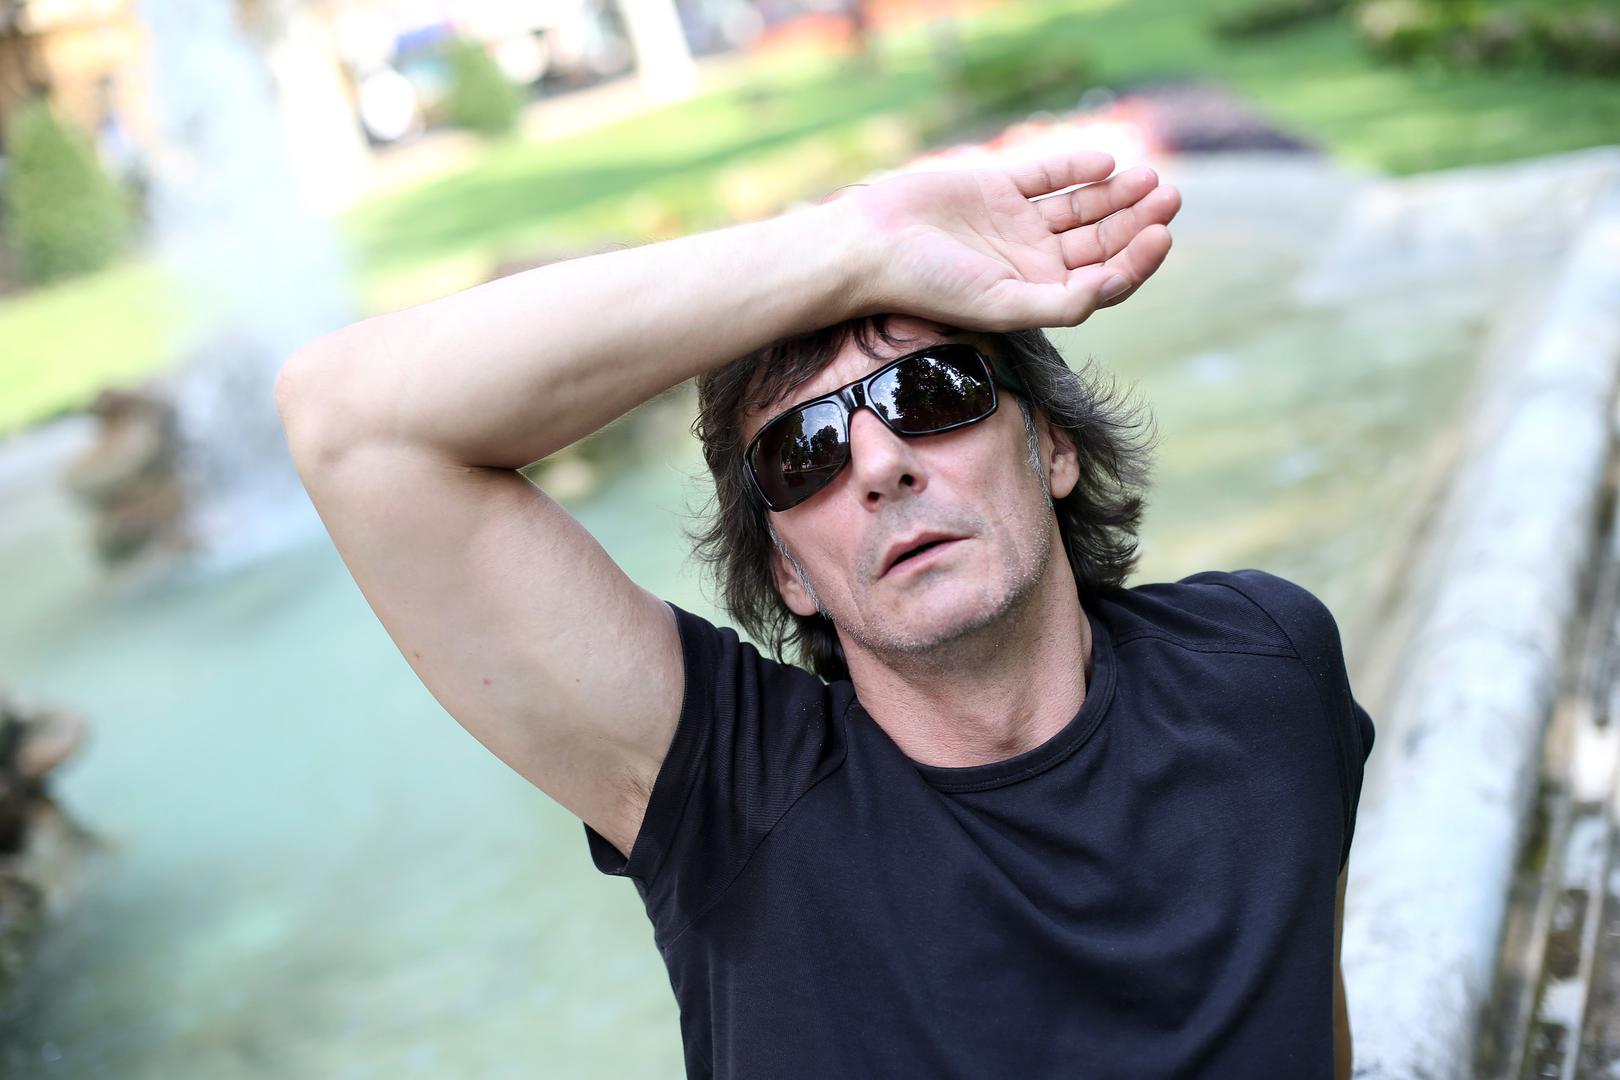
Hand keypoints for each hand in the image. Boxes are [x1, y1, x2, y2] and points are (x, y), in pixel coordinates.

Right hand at [835, 151, 1179, 331]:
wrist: (873, 245)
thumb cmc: (930, 286)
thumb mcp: (1002, 306)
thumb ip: (1059, 304)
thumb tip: (1113, 287)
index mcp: (1036, 295)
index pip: (1103, 279)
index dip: (1137, 259)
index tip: (1161, 235)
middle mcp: (1032, 260)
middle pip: (1100, 240)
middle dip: (1137, 220)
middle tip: (1171, 197)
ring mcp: (1016, 222)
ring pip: (1081, 206)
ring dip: (1116, 193)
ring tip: (1149, 177)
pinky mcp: (998, 187)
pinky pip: (1047, 176)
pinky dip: (1074, 168)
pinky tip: (1102, 163)